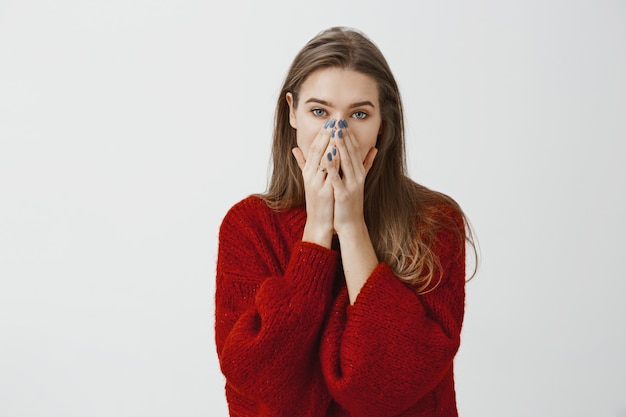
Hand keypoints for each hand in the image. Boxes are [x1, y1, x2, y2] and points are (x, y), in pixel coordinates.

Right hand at [292, 120, 336, 247]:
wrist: (319, 222)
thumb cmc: (318, 201)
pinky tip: (337, 152)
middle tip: (334, 120)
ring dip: (329, 144)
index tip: (330, 121)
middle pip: (317, 151)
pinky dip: (332, 162)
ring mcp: (316, 183)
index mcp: (308, 171)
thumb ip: (303, 164)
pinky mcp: (324, 192)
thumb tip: (294, 149)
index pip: (314, 148)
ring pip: (322, 160)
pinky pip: (328, 174)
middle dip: (326, 134)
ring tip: (336, 131)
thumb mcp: (309, 180)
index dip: (321, 134)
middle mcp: (310, 175)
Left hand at [326, 120, 377, 236]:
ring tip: (335, 132)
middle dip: (345, 135)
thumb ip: (366, 164)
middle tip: (339, 120)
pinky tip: (328, 156)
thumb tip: (375, 148)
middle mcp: (357, 176)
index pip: (354, 149)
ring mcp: (352, 185)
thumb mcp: (359, 180)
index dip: (349, 135)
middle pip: (351, 152)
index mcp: (359, 172)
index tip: (342, 121)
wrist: (351, 223)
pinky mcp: (344, 194)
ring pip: (346, 162)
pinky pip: (337, 177)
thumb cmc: (350, 201)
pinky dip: (333, 166)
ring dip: (341, 146)